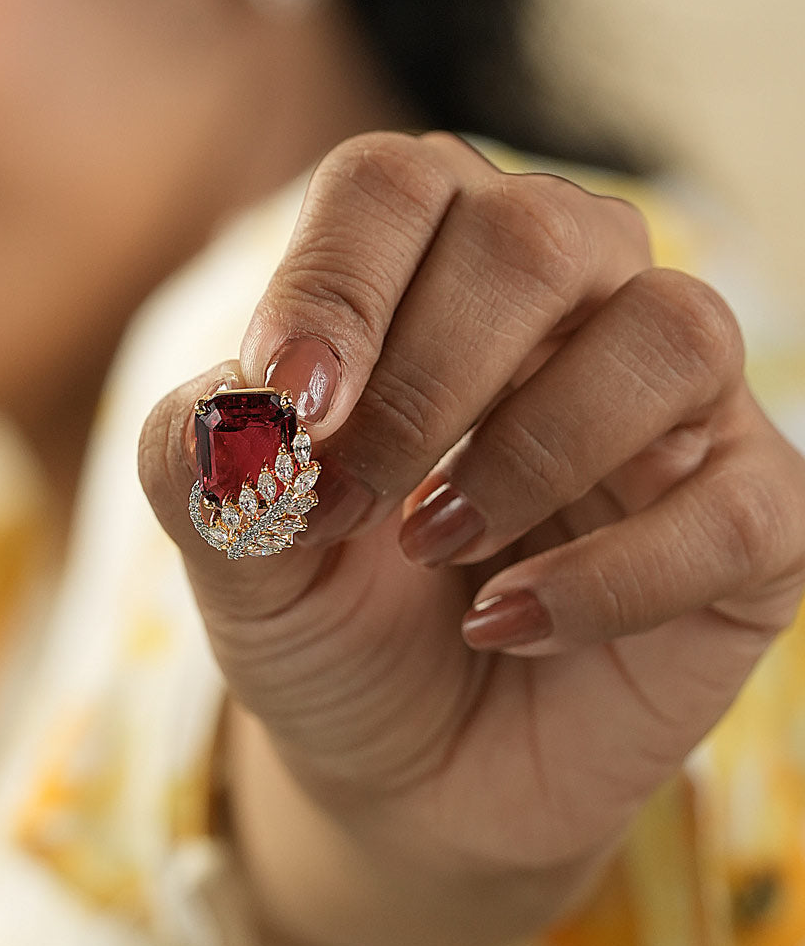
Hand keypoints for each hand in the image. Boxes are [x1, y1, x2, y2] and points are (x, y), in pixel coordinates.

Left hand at [138, 132, 804, 945]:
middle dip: (425, 385)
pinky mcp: (744, 517)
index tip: (295, 410)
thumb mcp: (230, 544)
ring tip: (433, 544)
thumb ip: (201, 459)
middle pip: (537, 236)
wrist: (401, 761)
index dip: (336, 286)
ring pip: (669, 331)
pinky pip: (738, 505)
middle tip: (347, 505)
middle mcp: (564, 300)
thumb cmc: (322, 613)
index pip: (395, 184)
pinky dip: (612, 578)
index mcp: (426, 264)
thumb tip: (245, 408)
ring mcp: (671, 404)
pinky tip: (509, 622)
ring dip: (529, 455)